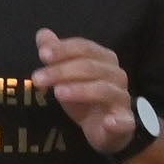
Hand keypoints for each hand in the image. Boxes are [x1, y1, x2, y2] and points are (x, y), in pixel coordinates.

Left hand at [31, 28, 135, 152]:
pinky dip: (117, 122)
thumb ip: (56, 55)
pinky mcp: (126, 122)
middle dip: (62, 71)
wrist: (101, 129)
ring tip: (57, 93)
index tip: (43, 55)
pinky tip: (108, 123)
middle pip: (90, 67)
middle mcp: (117, 74)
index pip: (85, 48)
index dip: (64, 49)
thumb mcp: (66, 76)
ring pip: (103, 90)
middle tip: (37, 79)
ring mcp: (122, 98)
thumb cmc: (85, 98)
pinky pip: (124, 120)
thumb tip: (42, 34)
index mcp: (105, 59)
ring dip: (79, 90)